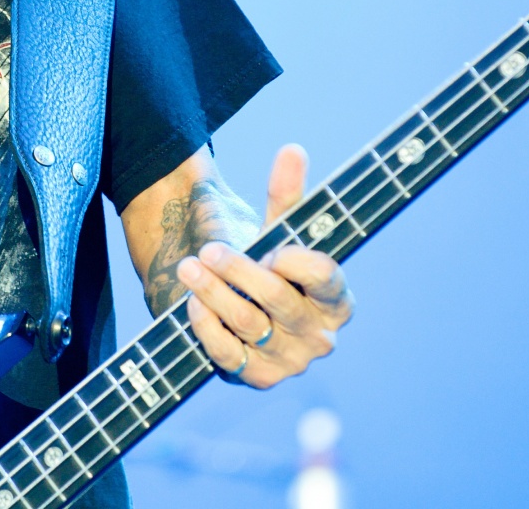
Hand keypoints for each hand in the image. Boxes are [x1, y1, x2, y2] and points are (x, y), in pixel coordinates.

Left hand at [175, 144, 353, 387]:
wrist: (242, 307)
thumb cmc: (271, 265)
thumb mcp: (281, 231)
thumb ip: (288, 195)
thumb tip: (292, 150)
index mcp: (338, 300)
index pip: (325, 279)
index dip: (299, 263)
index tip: (274, 249)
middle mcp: (319, 336)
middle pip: (280, 301)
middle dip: (241, 272)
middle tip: (209, 250)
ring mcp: (289, 362)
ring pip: (249, 324)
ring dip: (214, 293)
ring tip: (190, 267)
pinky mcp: (256, 378)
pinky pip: (229, 356)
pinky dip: (207, 328)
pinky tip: (192, 302)